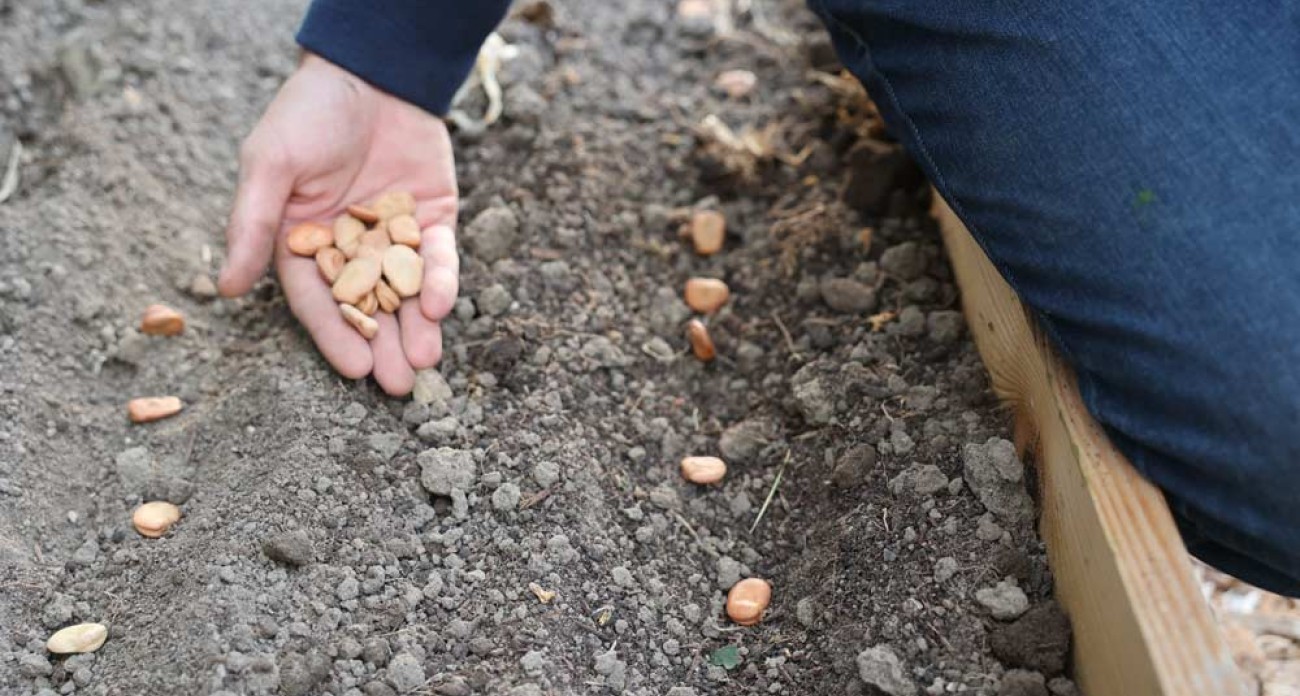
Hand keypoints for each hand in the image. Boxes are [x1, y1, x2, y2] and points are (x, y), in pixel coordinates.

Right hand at [218, 53, 458, 395]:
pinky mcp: (433, 219)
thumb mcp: (271, 163)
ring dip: (418, 328)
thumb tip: (223, 288)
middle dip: (384, 346)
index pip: (318, 301)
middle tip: (400, 387)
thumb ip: (252, 223)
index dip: (336, 337)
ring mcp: (395, 236)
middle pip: (369, 307)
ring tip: (425, 363)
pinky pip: (439, 258)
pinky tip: (441, 306)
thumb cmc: (308, 113)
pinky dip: (441, 282)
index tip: (354, 372)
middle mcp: (350, 248)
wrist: (370, 72)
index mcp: (303, 243)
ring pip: (408, 292)